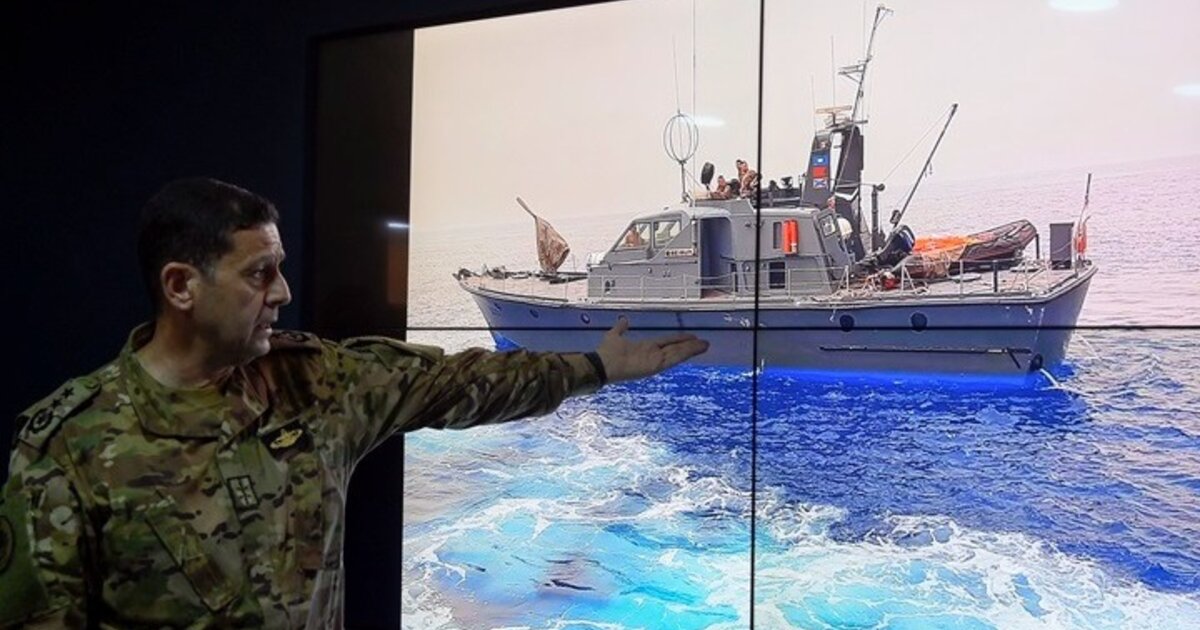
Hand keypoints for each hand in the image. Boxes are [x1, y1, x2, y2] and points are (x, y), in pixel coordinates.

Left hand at [594, 317, 708, 382]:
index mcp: (646, 349)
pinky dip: (686, 353)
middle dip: (690, 346)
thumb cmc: (607, 353)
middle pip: (676, 349)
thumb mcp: (614, 336)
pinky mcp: (656, 365)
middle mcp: (653, 355)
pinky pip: (674, 358)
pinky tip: (696, 348)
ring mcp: (655, 361)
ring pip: (678, 353)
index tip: (690, 337)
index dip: (679, 340)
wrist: (602, 364)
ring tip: (705, 345)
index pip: (667, 343)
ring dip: (691, 349)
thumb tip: (624, 321)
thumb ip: (620, 329)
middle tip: (704, 343)